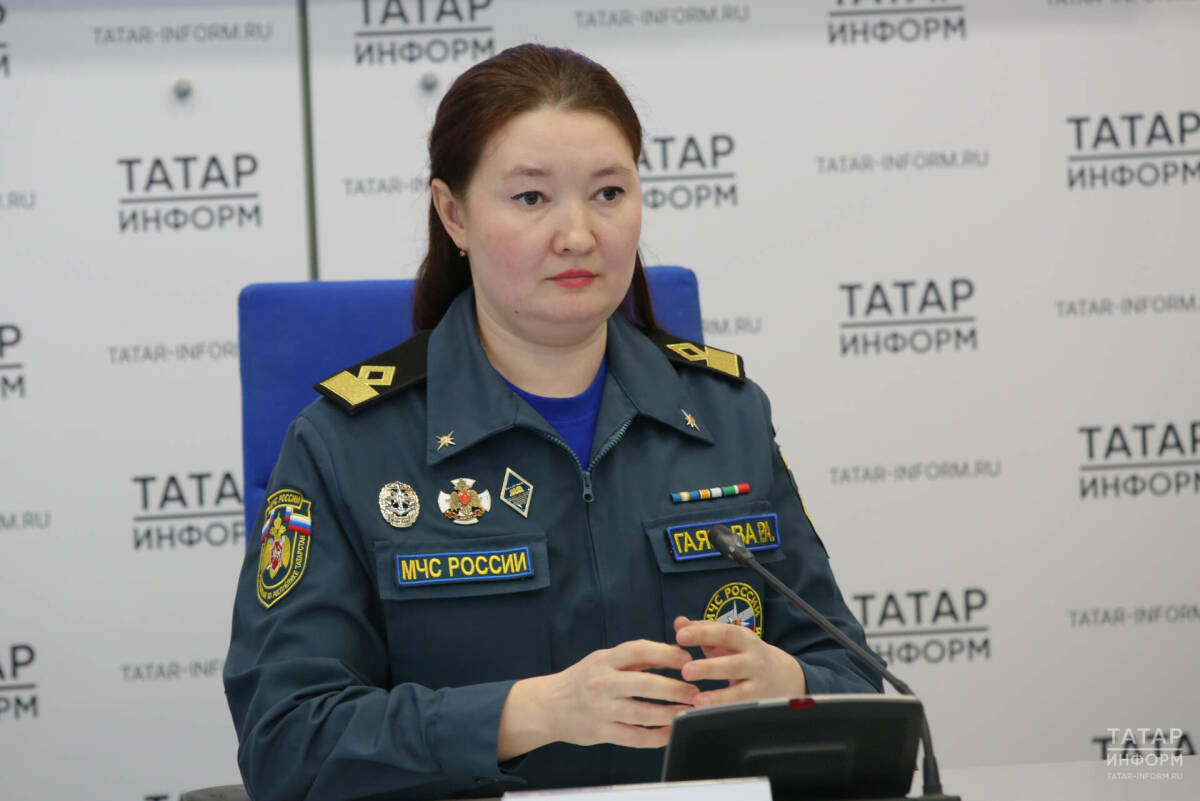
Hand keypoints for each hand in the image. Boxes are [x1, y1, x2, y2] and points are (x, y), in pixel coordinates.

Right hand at [499, 639, 697, 758]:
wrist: (549, 706)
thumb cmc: (583, 680)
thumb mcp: (604, 660)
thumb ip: (637, 658)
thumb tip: (675, 652)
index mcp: (605, 661)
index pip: (638, 650)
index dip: (665, 653)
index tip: (686, 659)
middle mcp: (602, 683)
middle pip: (645, 684)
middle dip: (675, 689)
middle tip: (695, 692)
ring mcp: (601, 709)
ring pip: (642, 714)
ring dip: (670, 714)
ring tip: (689, 712)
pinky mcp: (600, 732)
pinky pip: (634, 737)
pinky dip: (655, 737)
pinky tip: (669, 732)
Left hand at [673, 616, 806, 706]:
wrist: (784, 676)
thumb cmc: (744, 654)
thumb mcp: (728, 638)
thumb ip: (702, 629)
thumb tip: (679, 622)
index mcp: (745, 640)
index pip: (724, 634)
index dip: (703, 634)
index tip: (681, 636)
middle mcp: (754, 662)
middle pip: (733, 664)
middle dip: (710, 668)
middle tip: (686, 670)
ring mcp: (757, 685)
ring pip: (740, 692)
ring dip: (718, 697)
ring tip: (697, 700)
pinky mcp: (757, 706)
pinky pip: (740, 710)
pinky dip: (724, 713)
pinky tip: (706, 715)